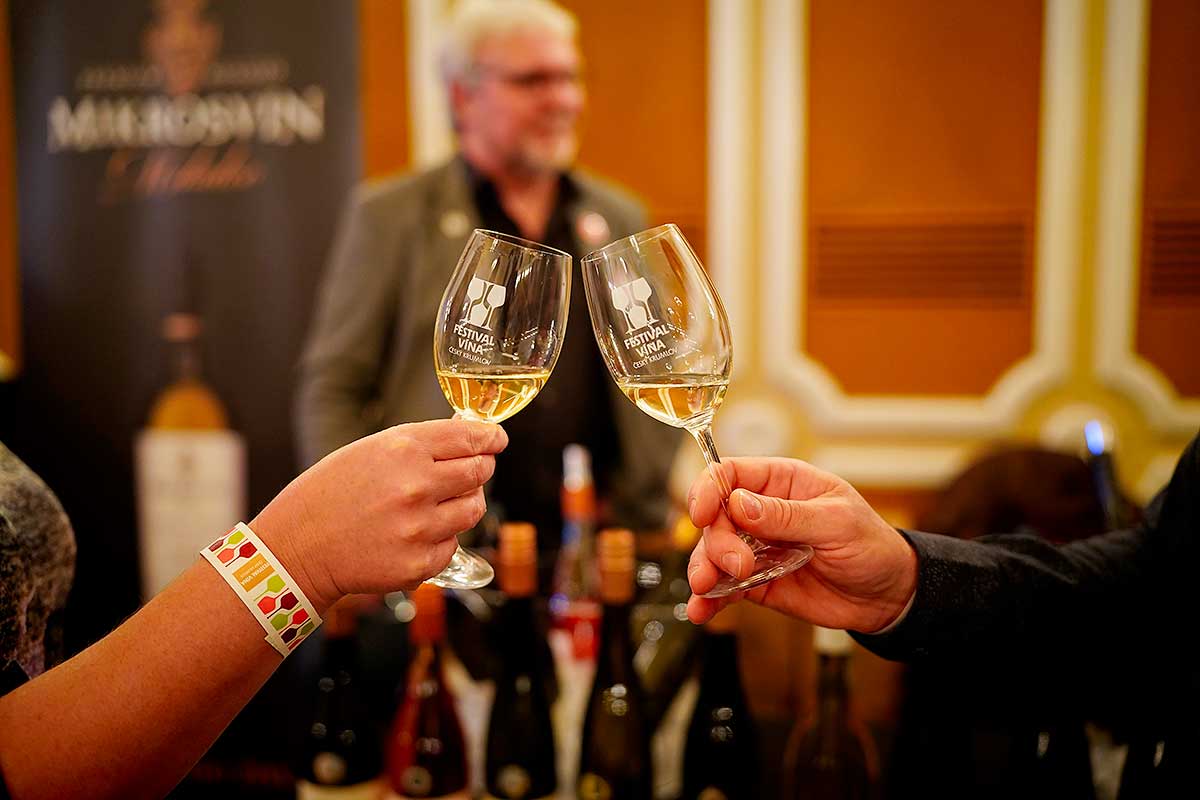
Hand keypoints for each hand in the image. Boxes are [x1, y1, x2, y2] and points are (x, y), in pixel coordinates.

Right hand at [251, 419, 507, 609]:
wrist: (298, 548)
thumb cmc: (332, 493)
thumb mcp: (371, 451)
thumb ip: (421, 445)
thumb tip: (471, 438)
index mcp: (403, 449)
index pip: (470, 438)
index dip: (490, 437)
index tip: (496, 439)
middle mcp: (416, 486)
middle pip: (480, 472)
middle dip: (479, 469)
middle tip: (469, 472)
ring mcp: (420, 528)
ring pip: (474, 509)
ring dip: (464, 504)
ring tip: (434, 506)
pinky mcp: (420, 564)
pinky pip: (452, 544)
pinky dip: (440, 538)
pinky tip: (411, 535)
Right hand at [685, 458, 917, 632]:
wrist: (887, 596)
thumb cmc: (871, 546)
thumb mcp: (838, 523)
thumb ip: (788, 514)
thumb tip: (739, 503)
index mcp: (782, 482)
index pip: (730, 474)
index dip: (708, 490)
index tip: (702, 515)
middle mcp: (762, 512)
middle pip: (716, 517)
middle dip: (717, 542)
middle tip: (739, 566)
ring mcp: (757, 548)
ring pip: (713, 552)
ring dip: (704, 569)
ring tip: (708, 589)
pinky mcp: (756, 582)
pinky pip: (724, 587)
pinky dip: (709, 598)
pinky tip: (701, 610)